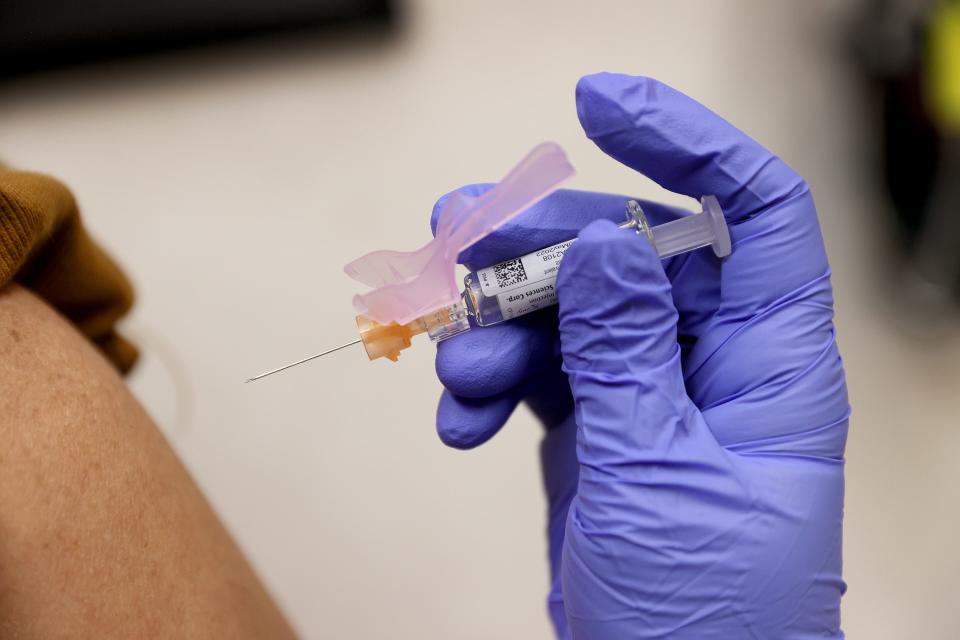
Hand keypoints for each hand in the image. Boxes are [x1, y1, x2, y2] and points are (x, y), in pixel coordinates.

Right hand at [431, 73, 848, 638]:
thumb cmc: (707, 616)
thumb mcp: (660, 471)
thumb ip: (626, 350)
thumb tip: (605, 243)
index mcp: (767, 362)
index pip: (753, 211)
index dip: (687, 142)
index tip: (599, 104)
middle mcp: (710, 363)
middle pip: (629, 253)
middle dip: (540, 241)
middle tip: (457, 232)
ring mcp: (647, 394)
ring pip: (567, 310)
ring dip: (498, 323)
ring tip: (456, 361)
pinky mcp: (596, 430)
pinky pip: (538, 372)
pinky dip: (492, 384)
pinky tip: (461, 419)